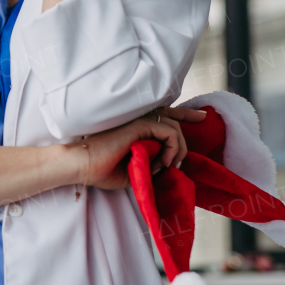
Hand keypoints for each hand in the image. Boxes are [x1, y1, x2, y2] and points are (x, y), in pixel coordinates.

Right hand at [74, 107, 205, 190]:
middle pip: (172, 115)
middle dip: (189, 119)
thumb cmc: (102, 169)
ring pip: (173, 127)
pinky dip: (172, 148)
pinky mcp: (139, 125)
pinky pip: (168, 133)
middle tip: (192, 140)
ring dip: (178, 149)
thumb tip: (167, 165)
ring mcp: (138, 120)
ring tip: (169, 166)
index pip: (163, 116)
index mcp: (136, 128)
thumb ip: (151, 164)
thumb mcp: (134, 169)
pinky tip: (165, 163)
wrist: (83, 166)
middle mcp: (138, 119)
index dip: (184, 115)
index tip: (201, 117)